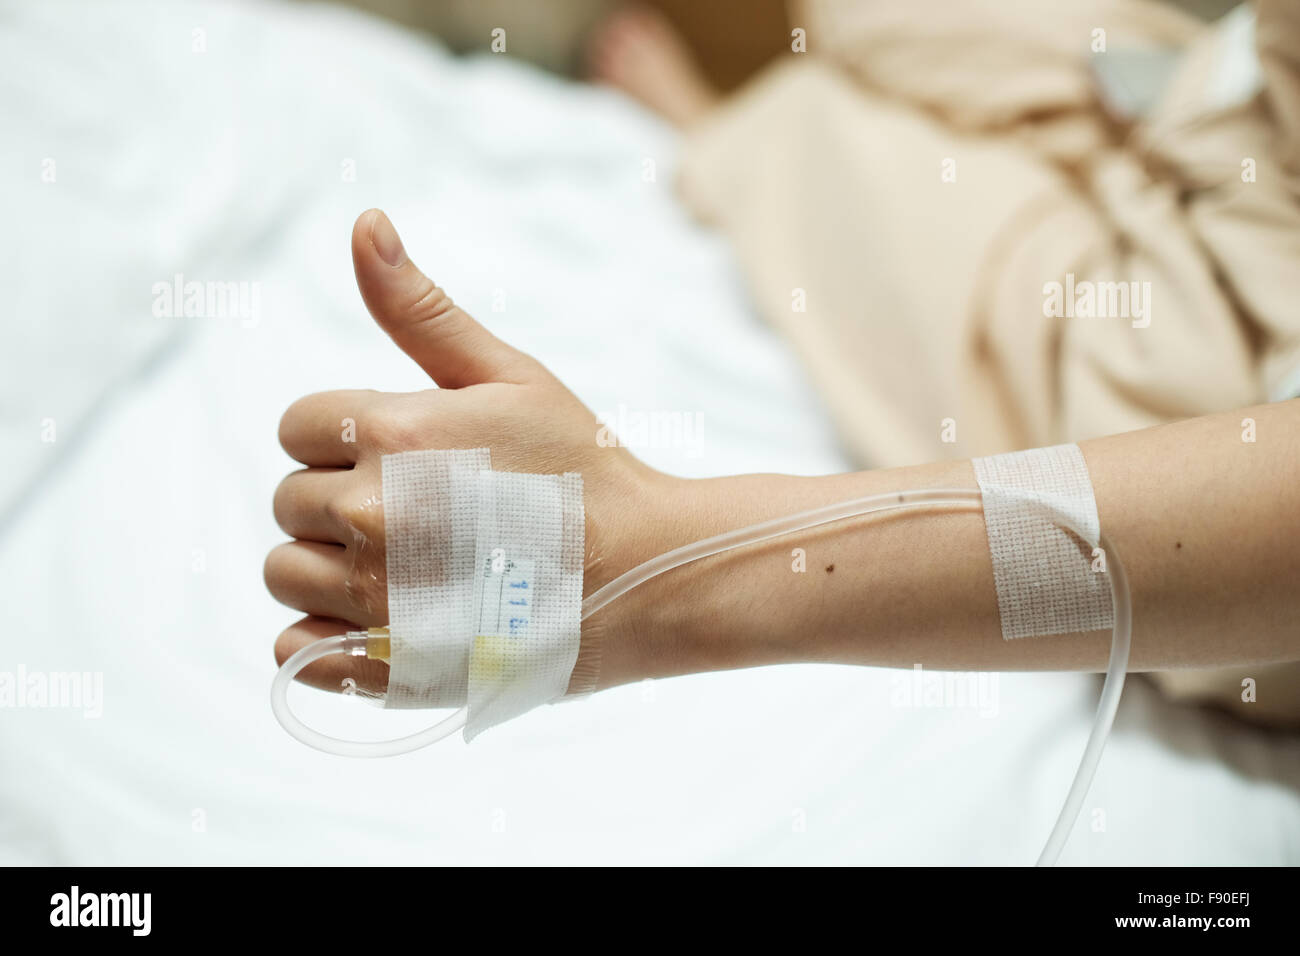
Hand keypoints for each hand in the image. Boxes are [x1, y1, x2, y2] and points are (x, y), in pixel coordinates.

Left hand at [265, 209, 684, 696]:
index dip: (346, 437)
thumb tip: (364, 221)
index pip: (297, 425)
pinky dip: (322, 638)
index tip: (408, 456)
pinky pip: (294, 651)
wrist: (647, 574)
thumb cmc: (584, 467)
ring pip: (284, 573)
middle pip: (288, 501)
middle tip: (422, 512)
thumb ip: (421, 308)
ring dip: (328, 567)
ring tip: (407, 566)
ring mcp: (375, 598)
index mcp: (390, 432)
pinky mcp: (385, 665)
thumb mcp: (510, 375)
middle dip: (340, 499)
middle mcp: (370, 514)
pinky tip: (383, 617)